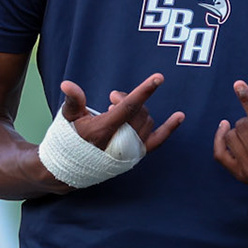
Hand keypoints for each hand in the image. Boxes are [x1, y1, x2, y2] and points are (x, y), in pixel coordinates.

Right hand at [58, 74, 182, 153]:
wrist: (71, 169)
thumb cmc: (70, 139)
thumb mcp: (69, 118)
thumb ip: (73, 100)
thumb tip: (67, 84)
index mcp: (105, 129)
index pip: (129, 107)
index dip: (144, 91)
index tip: (158, 78)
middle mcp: (121, 141)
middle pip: (138, 111)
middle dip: (127, 99)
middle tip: (111, 99)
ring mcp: (131, 150)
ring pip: (147, 121)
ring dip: (138, 111)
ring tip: (119, 111)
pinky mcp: (136, 155)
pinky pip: (158, 140)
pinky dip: (170, 128)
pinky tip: (180, 116)